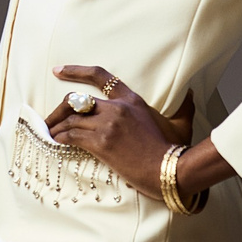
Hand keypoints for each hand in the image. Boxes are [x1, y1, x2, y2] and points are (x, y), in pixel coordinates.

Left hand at [46, 65, 192, 197]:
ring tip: (50, 134)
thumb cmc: (176, 150)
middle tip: (50, 119)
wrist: (170, 170)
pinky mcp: (101, 143)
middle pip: (76, 100)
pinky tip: (55, 143)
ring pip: (70, 120)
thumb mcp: (182, 123)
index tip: (58, 70)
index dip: (76, 70)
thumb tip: (192, 93)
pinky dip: (59, 138)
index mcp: (133, 100)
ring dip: (56, 127)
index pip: (101, 76)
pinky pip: (71, 136)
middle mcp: (117, 108)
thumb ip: (184, 106)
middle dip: (59, 110)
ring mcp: (108, 125)